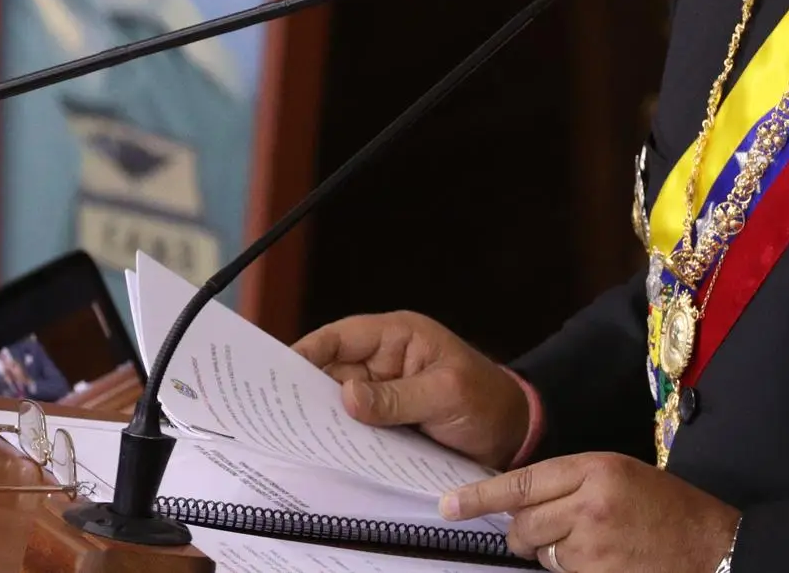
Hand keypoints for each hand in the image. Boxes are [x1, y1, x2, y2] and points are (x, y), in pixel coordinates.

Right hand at [292, 311, 530, 468]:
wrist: (513, 432)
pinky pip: (355, 426)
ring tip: (292, 435)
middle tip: (275, 414)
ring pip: (338, 402)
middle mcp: (384, 360)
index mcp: (397, 336)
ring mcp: (384, 391)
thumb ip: (398, 397)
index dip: (306, 352)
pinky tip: (324, 451)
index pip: (340, 337)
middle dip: (305, 390)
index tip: (275, 374)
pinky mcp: (386, 420)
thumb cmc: (487, 400)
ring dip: (321, 418)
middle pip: (331, 371)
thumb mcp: (446, 394)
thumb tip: (348, 396)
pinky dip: (341, 437)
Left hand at [441, 452, 738, 572]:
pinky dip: (573, 570)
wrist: (713, 547)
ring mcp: (594, 544)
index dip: (481, 496)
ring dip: (554, 554)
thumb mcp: (623, 476)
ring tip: (594, 546)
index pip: (523, 482)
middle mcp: (590, 503)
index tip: (450, 505)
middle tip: (544, 534)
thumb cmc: (671, 510)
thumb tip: (525, 503)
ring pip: (542, 553)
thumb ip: (574, 483)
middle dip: (524, 533)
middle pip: (525, 522)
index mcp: (596, 468)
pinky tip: (604, 561)